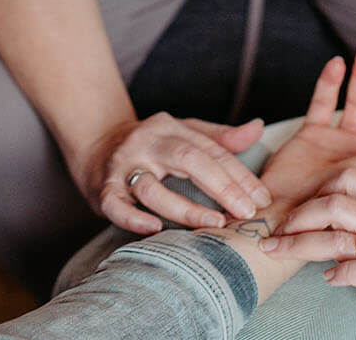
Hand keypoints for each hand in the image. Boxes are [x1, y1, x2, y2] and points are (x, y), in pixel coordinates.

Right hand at [80, 113, 272, 234]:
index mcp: (170, 128)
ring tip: (213, 223)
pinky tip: (154, 228)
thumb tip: (258, 128)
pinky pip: (116, 205)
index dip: (239, 175)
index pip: (211, 150)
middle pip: (188, 159)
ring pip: (152, 187)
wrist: (94, 142)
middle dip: (221, 186)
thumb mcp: (182, 132)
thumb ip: (219, 137)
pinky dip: (133, 218)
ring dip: (184, 208)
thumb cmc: (150, 145)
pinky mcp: (104, 188)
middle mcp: (147, 142)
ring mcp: (124, 165)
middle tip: (245, 212)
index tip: (261, 199)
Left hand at [264, 168, 355, 339]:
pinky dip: (341, 272)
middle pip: (336, 199)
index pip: (349, 179)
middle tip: (272, 230)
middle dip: (297, 211)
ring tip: (280, 251)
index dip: (315, 187)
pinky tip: (328, 278)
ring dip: (303, 240)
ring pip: (341, 229)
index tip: (290, 206)